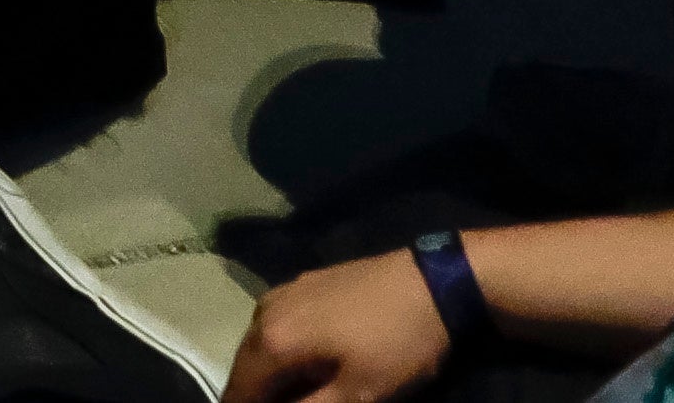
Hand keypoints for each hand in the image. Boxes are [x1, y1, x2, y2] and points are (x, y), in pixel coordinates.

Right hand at [224, 252, 458, 402]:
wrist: (433, 283)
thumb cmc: (396, 343)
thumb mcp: (359, 393)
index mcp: (274, 340)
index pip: (240, 388)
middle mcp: (267, 310)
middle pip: (245, 362)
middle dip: (252, 390)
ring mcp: (286, 290)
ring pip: (259, 338)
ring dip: (265, 368)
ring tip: (285, 389)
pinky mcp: (306, 281)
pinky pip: (276, 319)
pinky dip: (279, 344)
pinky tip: (301, 355)